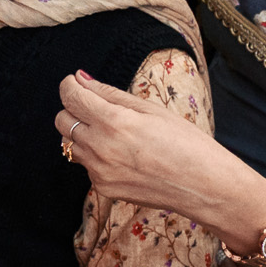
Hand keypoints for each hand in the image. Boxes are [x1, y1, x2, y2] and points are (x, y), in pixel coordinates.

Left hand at [58, 71, 265, 239]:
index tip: (74, 83)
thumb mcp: (151, 110)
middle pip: (62, 121)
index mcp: (113, 122)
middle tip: (96, 108)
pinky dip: (96, 156)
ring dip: (82, 134)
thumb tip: (80, 79)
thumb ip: (109, 94)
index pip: (71, 98)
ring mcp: (98, 171)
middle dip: (73, 110)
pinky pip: (87, 166)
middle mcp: (100, 147)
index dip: (69, 86)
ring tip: (114, 133)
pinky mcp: (103, 188)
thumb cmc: (185, 142)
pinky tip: (123, 155)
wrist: (204, 186)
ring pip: (71, 145)